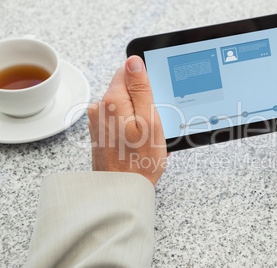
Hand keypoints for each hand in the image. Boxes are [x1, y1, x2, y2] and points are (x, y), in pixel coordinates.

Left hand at [88, 56, 166, 185]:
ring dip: (137, 117)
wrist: (122, 191)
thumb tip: (133, 61)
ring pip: (124, 106)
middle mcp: (100, 108)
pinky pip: (119, 121)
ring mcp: (98, 122)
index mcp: (112, 100)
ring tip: (146, 138)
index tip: (152, 101)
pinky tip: (138, 144)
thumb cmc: (140, 160)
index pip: (127, 71)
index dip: (145, 84)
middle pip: (125, 90)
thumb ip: (141, 88)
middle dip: (142, 103)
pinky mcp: (100, 133)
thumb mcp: (149, 120)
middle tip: (152, 125)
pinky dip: (131, 128)